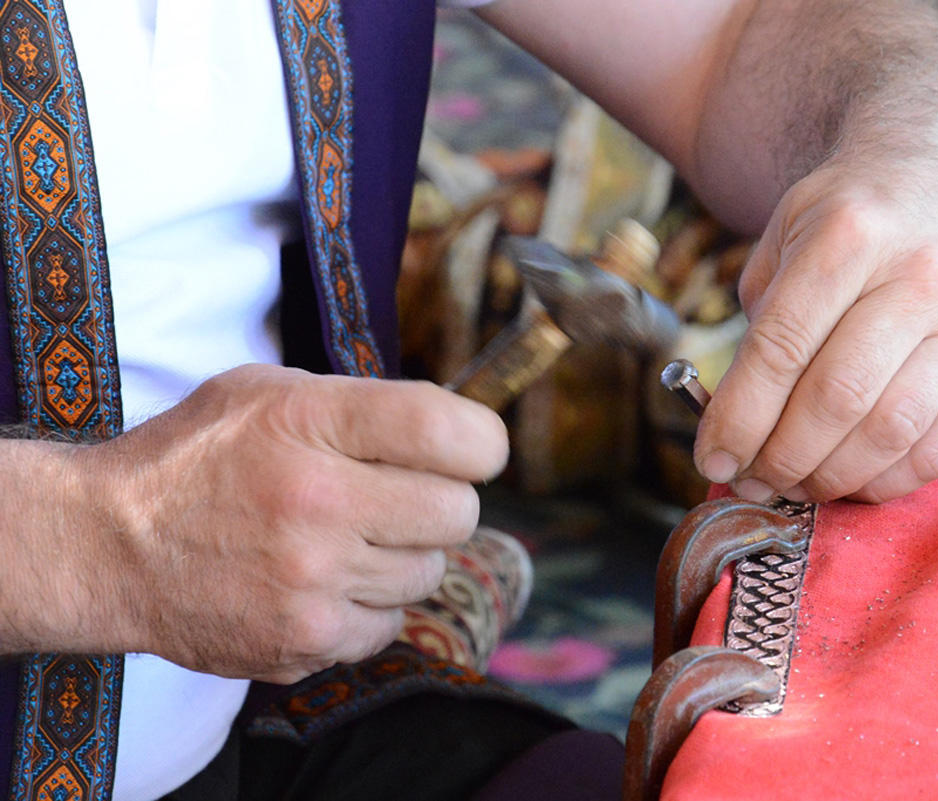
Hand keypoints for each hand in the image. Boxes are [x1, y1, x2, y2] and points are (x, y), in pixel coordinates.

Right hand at [69, 365, 507, 682]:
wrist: (106, 548)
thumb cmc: (194, 459)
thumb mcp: (266, 391)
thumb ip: (360, 403)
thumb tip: (452, 432)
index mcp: (311, 423)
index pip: (450, 431)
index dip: (478, 441)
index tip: (468, 450)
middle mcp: (318, 503)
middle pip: (458, 511)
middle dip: (439, 501)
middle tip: (394, 498)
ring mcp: (314, 580)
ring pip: (429, 571)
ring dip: (402, 555)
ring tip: (345, 540)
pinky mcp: (306, 640)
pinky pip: (391, 623)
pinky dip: (370, 606)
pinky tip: (325, 583)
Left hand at [693, 155, 937, 503]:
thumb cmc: (851, 215)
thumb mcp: (786, 234)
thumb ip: (761, 319)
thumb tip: (737, 425)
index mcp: (851, 234)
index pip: (782, 347)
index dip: (740, 417)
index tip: (713, 459)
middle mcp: (919, 275)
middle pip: (837, 397)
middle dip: (781, 457)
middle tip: (752, 480)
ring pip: (890, 430)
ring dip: (831, 478)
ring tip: (795, 485)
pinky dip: (887, 480)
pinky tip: (850, 479)